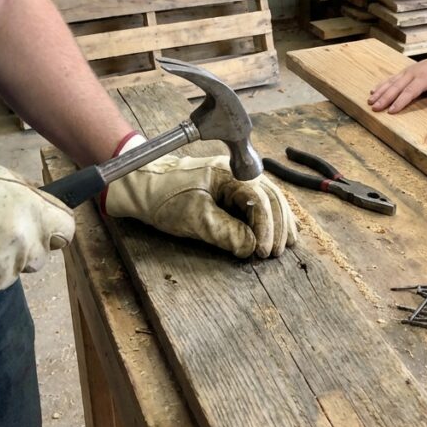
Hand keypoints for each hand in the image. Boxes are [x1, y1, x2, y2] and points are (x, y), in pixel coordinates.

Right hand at [0, 164, 74, 308]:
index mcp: (34, 216)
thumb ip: (28, 195)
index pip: (66, 231)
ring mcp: (0, 274)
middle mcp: (23, 248)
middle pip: (37, 257)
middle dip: (22, 248)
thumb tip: (45, 205)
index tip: (45, 229)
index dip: (54, 230)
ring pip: (8, 274)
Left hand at [105, 145, 296, 258]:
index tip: (264, 251)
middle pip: (270, 197)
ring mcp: (234, 181)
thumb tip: (251, 247)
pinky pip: (256, 202)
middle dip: (278, 225)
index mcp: (229, 174)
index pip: (259, 200)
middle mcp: (237, 174)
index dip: (266, 227)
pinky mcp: (228, 191)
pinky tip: (276, 230)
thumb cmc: (162, 196)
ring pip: (267, 199)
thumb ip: (225, 232)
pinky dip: (268, 217)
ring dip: (278, 221)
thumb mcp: (193, 217)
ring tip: (287, 243)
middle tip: (278, 252)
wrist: (139, 185)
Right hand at [368, 48, 426, 113]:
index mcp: (425, 77)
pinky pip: (391, 78)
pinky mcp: (405, 72)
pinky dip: (381, 85)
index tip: (391, 111)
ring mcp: (407, 72)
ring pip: (391, 82)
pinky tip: (373, 91)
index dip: (400, 101)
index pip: (410, 91)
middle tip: (375, 108)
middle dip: (385, 98)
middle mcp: (413, 73)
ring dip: (380, 92)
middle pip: (397, 87)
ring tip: (370, 102)